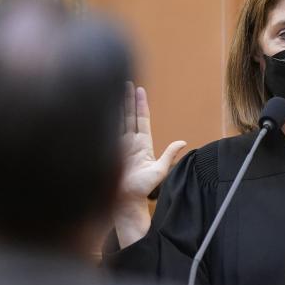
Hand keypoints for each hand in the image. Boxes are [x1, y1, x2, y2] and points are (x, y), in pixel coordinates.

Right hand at [114, 82, 185, 246]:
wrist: (126, 201)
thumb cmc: (143, 189)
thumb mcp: (160, 170)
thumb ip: (169, 154)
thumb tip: (183, 142)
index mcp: (142, 145)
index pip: (141, 119)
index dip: (140, 105)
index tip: (139, 90)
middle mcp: (129, 143)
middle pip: (127, 115)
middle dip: (127, 99)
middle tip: (126, 82)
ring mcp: (117, 146)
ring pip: (116, 120)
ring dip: (115, 105)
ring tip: (114, 88)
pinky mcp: (108, 150)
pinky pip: (106, 131)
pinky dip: (104, 118)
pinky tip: (101, 106)